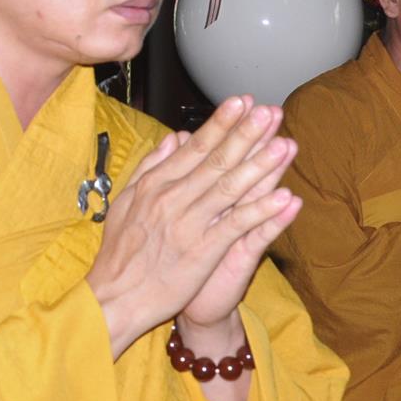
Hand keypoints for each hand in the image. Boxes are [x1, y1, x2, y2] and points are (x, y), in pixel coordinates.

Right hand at [86, 96, 301, 357]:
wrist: (115, 297)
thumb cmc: (121, 253)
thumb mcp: (126, 203)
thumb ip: (151, 168)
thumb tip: (175, 139)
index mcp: (154, 185)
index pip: (194, 148)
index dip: (220, 124)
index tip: (241, 102)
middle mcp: (171, 199)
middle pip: (216, 161)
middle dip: (245, 134)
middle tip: (270, 111)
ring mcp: (188, 224)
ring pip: (230, 188)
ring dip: (260, 165)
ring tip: (286, 145)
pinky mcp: (202, 252)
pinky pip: (237, 226)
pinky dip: (261, 211)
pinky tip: (285, 197)